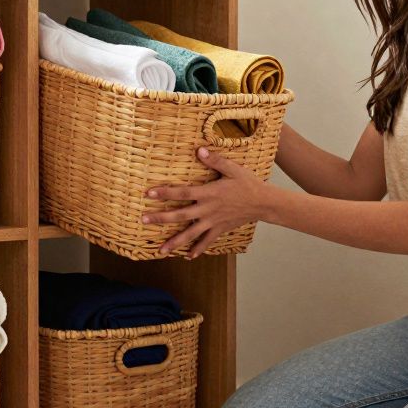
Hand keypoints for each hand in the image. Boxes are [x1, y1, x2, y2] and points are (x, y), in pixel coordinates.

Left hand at [143, 147, 269, 258]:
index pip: (182, 192)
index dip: (165, 193)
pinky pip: (207, 241)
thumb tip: (199, 151)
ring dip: (175, 242)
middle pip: (180, 215)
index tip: (148, 194)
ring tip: (160, 251)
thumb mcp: (232, 168)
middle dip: (161, 218)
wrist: (263, 202)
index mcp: (208, 193)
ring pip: (190, 234)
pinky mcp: (220, 229)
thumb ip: (215, 161)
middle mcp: (207, 209)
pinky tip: (188, 257)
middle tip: (143, 220)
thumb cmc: (247, 183)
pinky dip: (198, 249)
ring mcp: (213, 222)